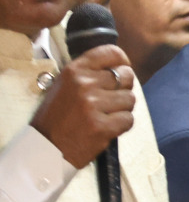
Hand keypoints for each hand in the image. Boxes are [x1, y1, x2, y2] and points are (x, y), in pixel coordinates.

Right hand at [30, 45, 135, 167]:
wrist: (45, 149)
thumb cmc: (56, 118)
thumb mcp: (65, 86)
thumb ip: (89, 74)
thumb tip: (119, 66)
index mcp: (74, 71)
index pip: (111, 52)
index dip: (122, 61)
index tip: (121, 68)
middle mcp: (84, 85)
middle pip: (126, 76)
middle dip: (124, 88)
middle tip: (111, 99)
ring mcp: (94, 106)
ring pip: (130, 99)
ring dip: (123, 108)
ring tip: (106, 115)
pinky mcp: (102, 126)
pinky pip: (128, 119)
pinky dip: (122, 125)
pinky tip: (107, 127)